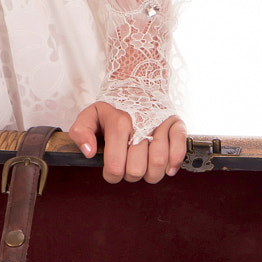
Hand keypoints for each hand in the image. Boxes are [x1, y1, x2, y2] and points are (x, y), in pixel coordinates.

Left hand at [69, 103, 185, 183]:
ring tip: (145, 166)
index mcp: (118, 123)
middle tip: (128, 166)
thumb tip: (88, 152)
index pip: (115, 166)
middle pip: (137, 170)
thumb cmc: (114, 108)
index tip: (112, 170)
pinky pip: (180, 149)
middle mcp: (140, 124)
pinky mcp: (176, 124)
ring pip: (159, 163)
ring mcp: (161, 124)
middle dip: (130, 175)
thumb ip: (81, 132)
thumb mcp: (90, 115)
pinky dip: (174, 163)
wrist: (138, 85)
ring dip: (151, 173)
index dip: (112, 175)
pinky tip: (166, 167)